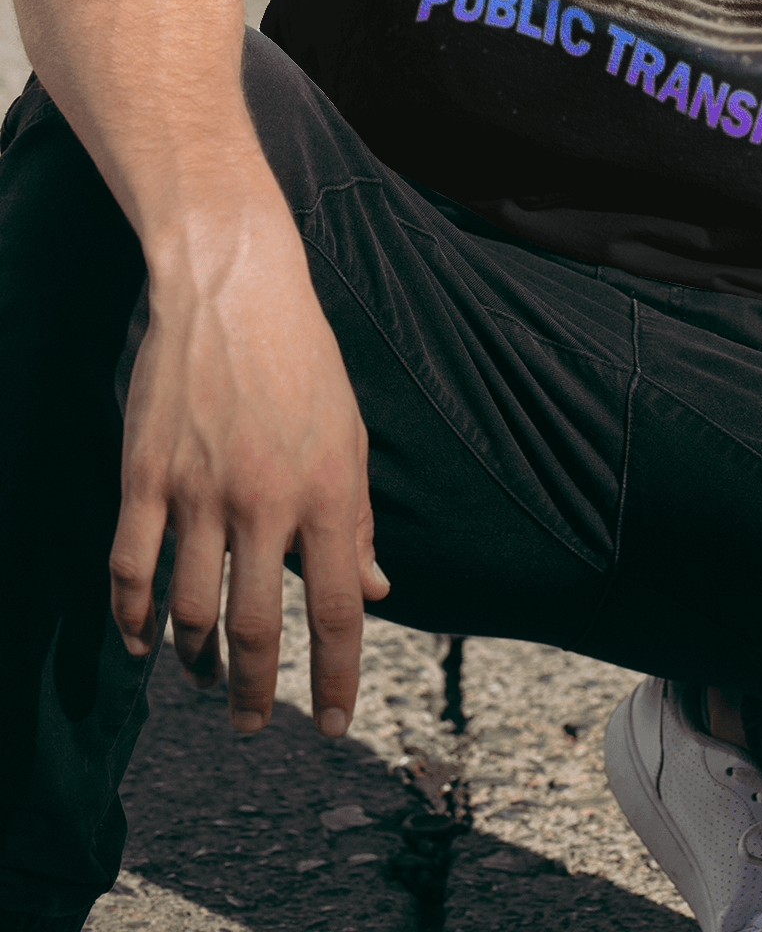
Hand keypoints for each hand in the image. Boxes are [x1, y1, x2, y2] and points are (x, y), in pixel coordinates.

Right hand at [107, 193, 390, 735]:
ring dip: (196, 661)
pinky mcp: (145, 476)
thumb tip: (378, 588)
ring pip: (189, 611)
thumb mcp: (351, 433)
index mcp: (326, 490)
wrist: (233, 288)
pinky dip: (133, 619)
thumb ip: (359, 517)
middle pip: (256, 627)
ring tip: (206, 679)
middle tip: (256, 725)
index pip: (335, 609)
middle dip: (258, 692)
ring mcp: (198, 490)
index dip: (336, 678)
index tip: (332, 726)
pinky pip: (131, 569)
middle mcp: (263, 499)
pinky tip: (143, 642)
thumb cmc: (303, 360)